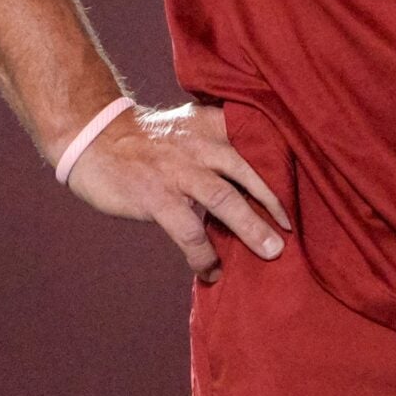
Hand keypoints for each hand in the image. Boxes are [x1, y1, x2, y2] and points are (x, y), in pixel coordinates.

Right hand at [61, 101, 291, 284]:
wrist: (92, 137)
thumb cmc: (144, 139)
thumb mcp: (186, 127)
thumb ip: (215, 143)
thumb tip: (250, 178)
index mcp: (209, 125)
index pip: (253, 139)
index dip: (280, 162)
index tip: (303, 183)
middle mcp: (199, 145)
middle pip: (247, 172)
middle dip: (274, 202)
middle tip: (291, 228)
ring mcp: (178, 172)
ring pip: (225, 201)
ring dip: (251, 229)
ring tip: (271, 253)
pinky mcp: (156, 197)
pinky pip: (189, 232)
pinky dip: (204, 255)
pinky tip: (211, 270)